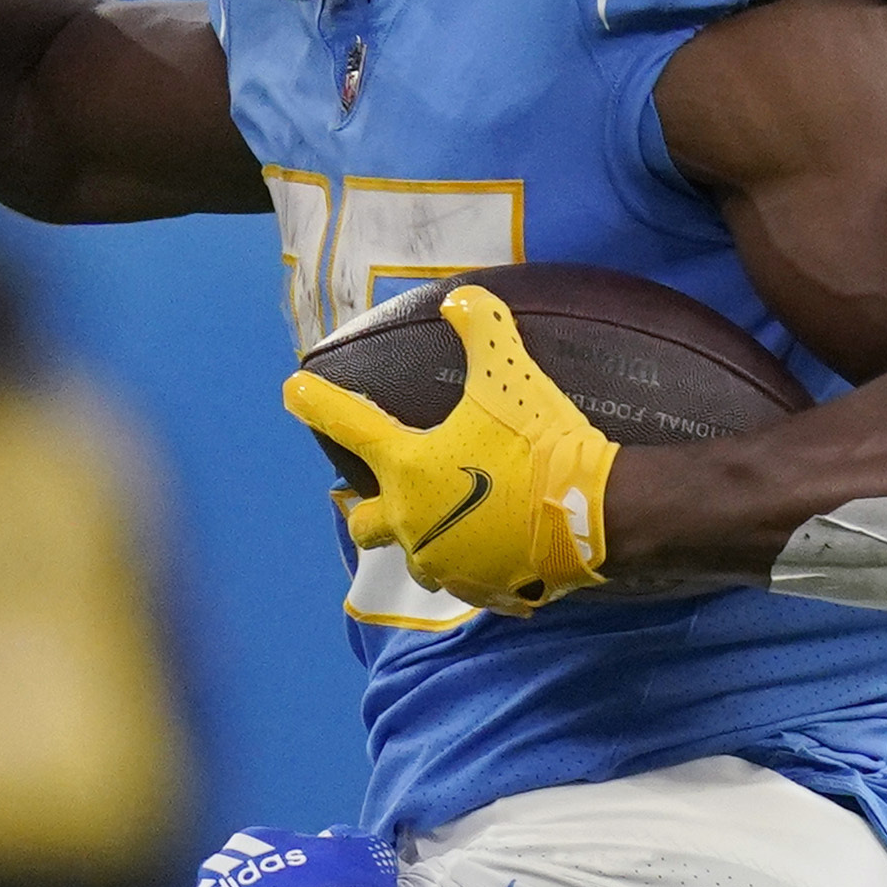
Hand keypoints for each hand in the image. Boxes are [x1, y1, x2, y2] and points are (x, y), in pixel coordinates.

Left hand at [284, 289, 619, 614]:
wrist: (593, 512)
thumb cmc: (538, 443)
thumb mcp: (509, 373)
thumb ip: (482, 328)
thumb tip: (463, 297)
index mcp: (407, 469)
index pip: (348, 425)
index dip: (315, 403)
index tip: (293, 390)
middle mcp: (412, 522)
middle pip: (364, 524)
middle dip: (366, 510)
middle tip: (383, 493)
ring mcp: (446, 563)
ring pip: (414, 558)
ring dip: (423, 541)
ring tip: (448, 525)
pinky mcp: (484, 590)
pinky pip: (467, 581)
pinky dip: (476, 566)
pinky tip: (497, 552)